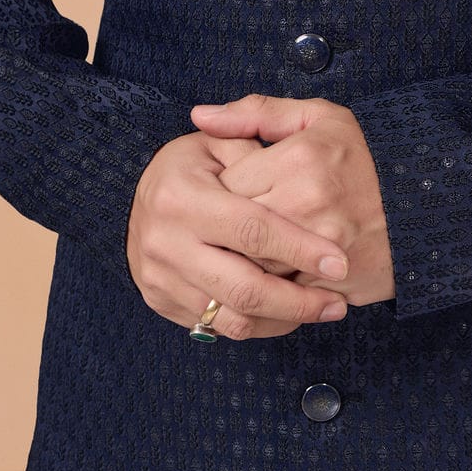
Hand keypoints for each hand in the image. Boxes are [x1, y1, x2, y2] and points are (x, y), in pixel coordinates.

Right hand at [125, 128, 352, 338]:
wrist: (134, 197)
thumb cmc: (189, 165)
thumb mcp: (217, 142)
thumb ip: (255, 142)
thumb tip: (290, 156)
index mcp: (182, 197)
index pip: (251, 230)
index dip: (299, 248)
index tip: (338, 263)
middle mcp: (167, 244)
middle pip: (244, 288)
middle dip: (297, 302)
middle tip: (338, 304)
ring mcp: (161, 279)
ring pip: (233, 319)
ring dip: (283, 320)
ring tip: (321, 310)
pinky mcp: (162, 303)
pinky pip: (218, 328)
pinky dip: (258, 325)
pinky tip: (287, 313)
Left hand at [190, 94, 394, 311]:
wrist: (424, 202)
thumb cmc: (364, 154)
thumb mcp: (317, 118)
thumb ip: (256, 112)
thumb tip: (199, 116)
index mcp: (299, 158)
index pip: (228, 182)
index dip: (222, 189)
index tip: (229, 189)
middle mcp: (307, 203)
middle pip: (235, 229)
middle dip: (226, 230)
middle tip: (228, 224)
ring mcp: (319, 248)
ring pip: (251, 266)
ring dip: (243, 262)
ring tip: (246, 248)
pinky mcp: (329, 282)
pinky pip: (279, 295)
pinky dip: (269, 289)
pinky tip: (271, 273)